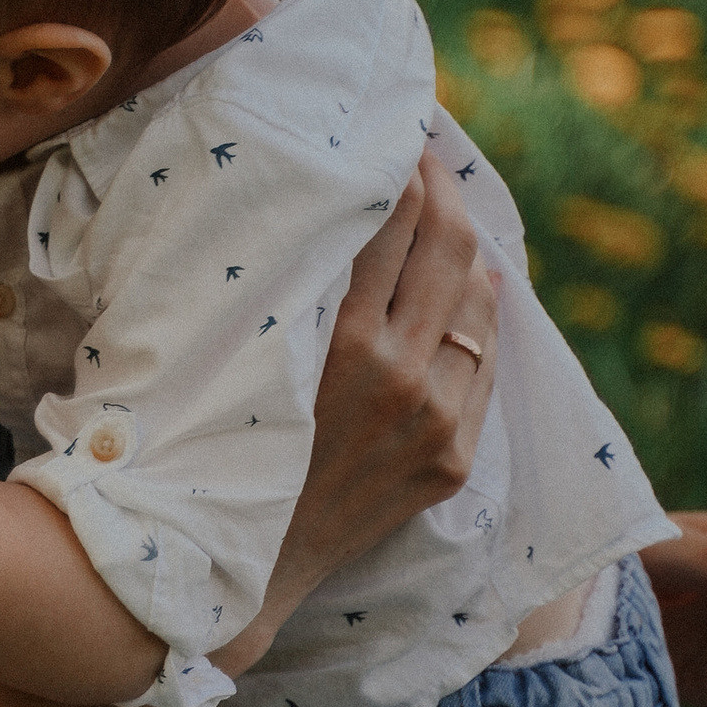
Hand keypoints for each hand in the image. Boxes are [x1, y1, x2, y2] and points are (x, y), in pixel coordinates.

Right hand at [243, 155, 499, 648]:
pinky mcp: (454, 457)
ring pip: (476, 301)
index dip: (403, 174)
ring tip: (450, 210)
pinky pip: (485, 361)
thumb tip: (338, 216)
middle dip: (443, 191)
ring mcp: (437, 422)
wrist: (248, 567)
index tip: (398, 139)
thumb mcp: (244, 359)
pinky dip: (482, 312)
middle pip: (449, 250)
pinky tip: (475, 283)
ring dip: (467, 245)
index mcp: (346, 349)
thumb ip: (290, 291)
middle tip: (428, 156)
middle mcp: (404, 380)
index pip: (395, 229)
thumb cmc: (221, 451)